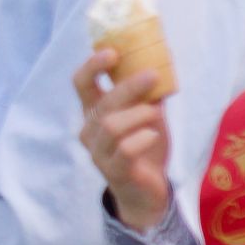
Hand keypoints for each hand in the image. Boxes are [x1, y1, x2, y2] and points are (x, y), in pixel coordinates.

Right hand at [74, 49, 172, 231]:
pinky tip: (153, 137)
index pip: (81, 83)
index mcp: (94, 111)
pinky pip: (125, 150)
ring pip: (111, 126)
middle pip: (102, 101)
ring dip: (138, 115)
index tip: (113, 52)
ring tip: (156, 115)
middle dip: (128, 86)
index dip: (92, 65)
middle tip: (153, 75)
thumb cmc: (145, 147)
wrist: (147, 192)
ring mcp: (99, 152)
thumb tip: (162, 65)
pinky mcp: (113, 171)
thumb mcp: (148, 116)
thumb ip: (149, 95)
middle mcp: (90, 130)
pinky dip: (143, 138)